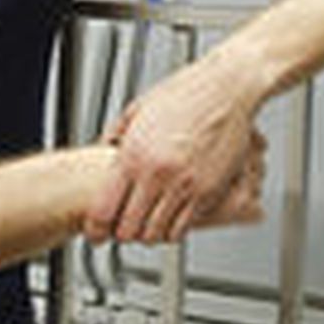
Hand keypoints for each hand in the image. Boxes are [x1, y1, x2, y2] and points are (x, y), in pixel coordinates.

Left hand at [83, 59, 266, 243]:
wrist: (227, 89)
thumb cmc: (186, 93)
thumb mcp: (138, 109)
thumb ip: (116, 134)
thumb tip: (105, 149)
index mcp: (134, 155)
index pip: (104, 210)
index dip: (96, 229)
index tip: (96, 233)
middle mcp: (157, 174)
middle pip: (128, 229)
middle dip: (122, 233)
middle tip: (123, 229)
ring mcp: (185, 185)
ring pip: (156, 234)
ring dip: (148, 234)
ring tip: (147, 224)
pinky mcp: (208, 191)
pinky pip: (184, 226)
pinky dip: (174, 229)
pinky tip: (171, 216)